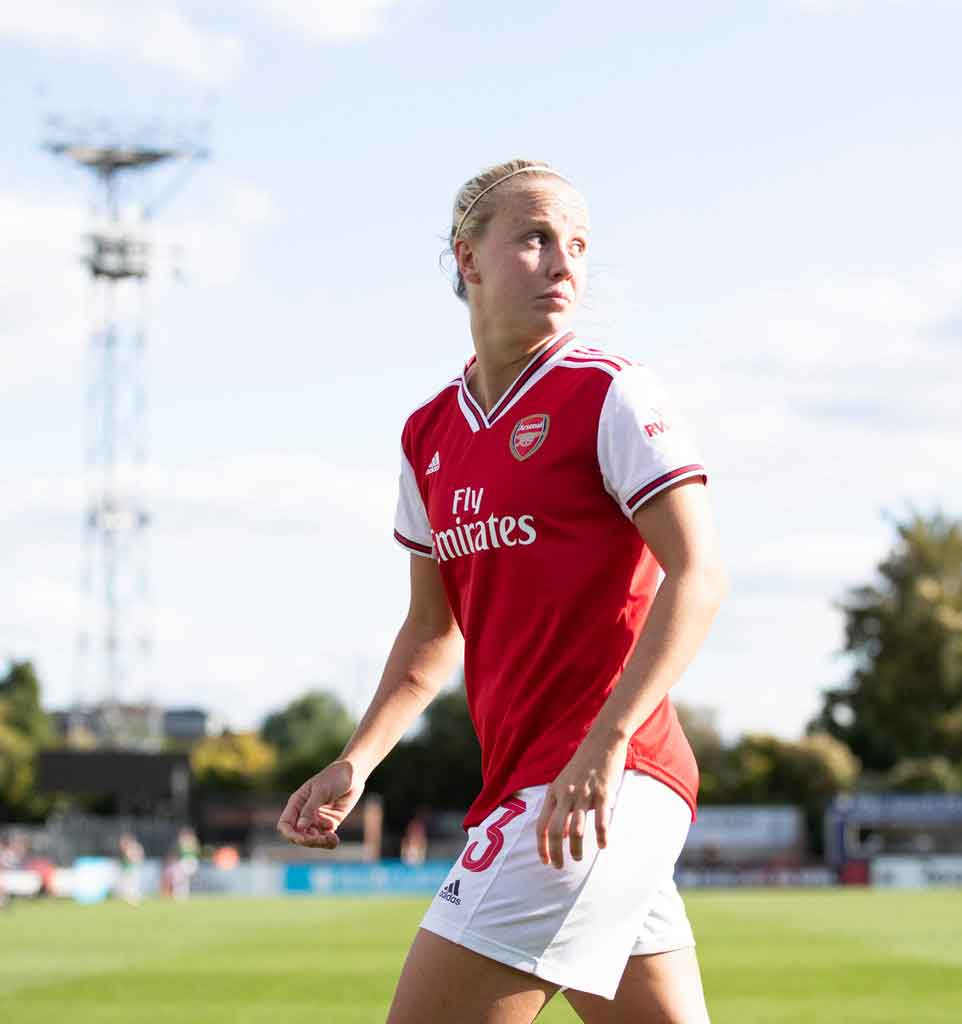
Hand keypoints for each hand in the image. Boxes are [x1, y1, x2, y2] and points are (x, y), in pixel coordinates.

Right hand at [276, 760, 363, 849]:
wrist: (352, 775)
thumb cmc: (334, 778)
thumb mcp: (321, 791)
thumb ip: (310, 809)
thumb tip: (300, 828)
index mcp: (297, 803)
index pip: (285, 824)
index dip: (290, 834)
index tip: (302, 838)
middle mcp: (304, 814)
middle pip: (298, 835)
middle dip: (308, 840)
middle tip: (322, 838)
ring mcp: (316, 820)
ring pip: (312, 840)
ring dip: (320, 843)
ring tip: (332, 838)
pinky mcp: (329, 824)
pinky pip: (325, 838)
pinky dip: (329, 842)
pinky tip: (335, 839)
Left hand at [535, 739, 626, 869]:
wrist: (602, 742)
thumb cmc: (583, 765)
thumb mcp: (565, 784)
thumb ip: (561, 807)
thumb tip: (563, 834)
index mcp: (554, 792)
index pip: (542, 824)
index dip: (542, 846)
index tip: (545, 861)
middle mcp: (566, 794)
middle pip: (556, 830)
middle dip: (556, 852)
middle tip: (560, 866)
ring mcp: (584, 794)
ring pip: (576, 829)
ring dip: (576, 848)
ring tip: (577, 858)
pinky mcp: (603, 794)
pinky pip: (600, 820)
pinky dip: (601, 836)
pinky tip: (603, 845)